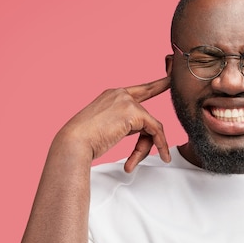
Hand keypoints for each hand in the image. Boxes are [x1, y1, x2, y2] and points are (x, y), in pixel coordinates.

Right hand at [55, 77, 170, 171]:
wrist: (74, 143)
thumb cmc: (84, 141)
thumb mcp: (107, 128)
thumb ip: (126, 125)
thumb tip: (144, 133)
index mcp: (112, 95)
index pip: (140, 90)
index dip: (156, 85)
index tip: (169, 79)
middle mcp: (120, 94)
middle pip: (147, 116)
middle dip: (153, 131)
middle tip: (168, 129)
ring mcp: (127, 101)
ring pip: (152, 126)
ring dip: (145, 148)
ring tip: (132, 163)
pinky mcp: (133, 112)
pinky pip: (155, 130)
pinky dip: (160, 145)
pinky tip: (162, 156)